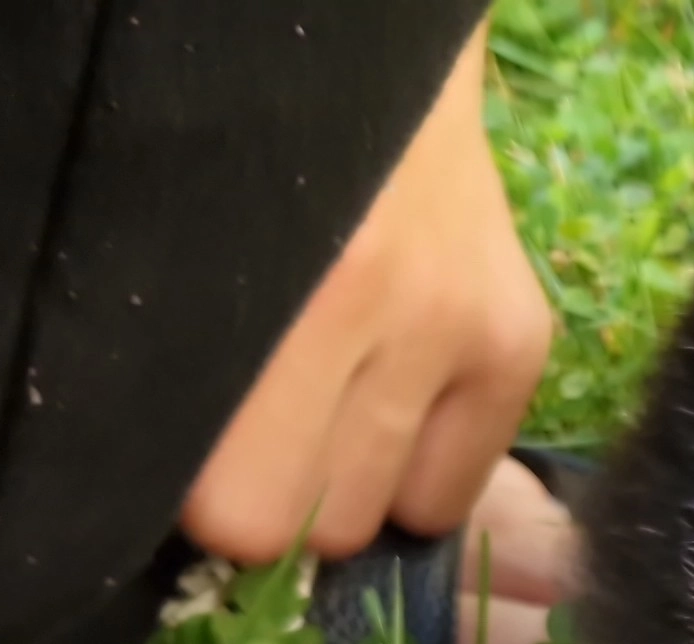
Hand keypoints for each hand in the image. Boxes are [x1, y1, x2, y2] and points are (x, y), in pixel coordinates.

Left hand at [181, 22, 553, 564]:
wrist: (360, 67)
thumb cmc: (239, 168)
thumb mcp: (172, 264)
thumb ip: (176, 379)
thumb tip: (194, 520)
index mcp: (285, 297)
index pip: (246, 513)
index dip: (212, 505)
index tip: (198, 466)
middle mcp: (390, 311)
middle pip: (322, 525)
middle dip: (283, 496)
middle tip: (263, 430)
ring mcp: (468, 329)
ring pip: (390, 516)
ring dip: (350, 485)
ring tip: (327, 409)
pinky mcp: (521, 340)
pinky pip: (458, 493)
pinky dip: (419, 473)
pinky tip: (393, 405)